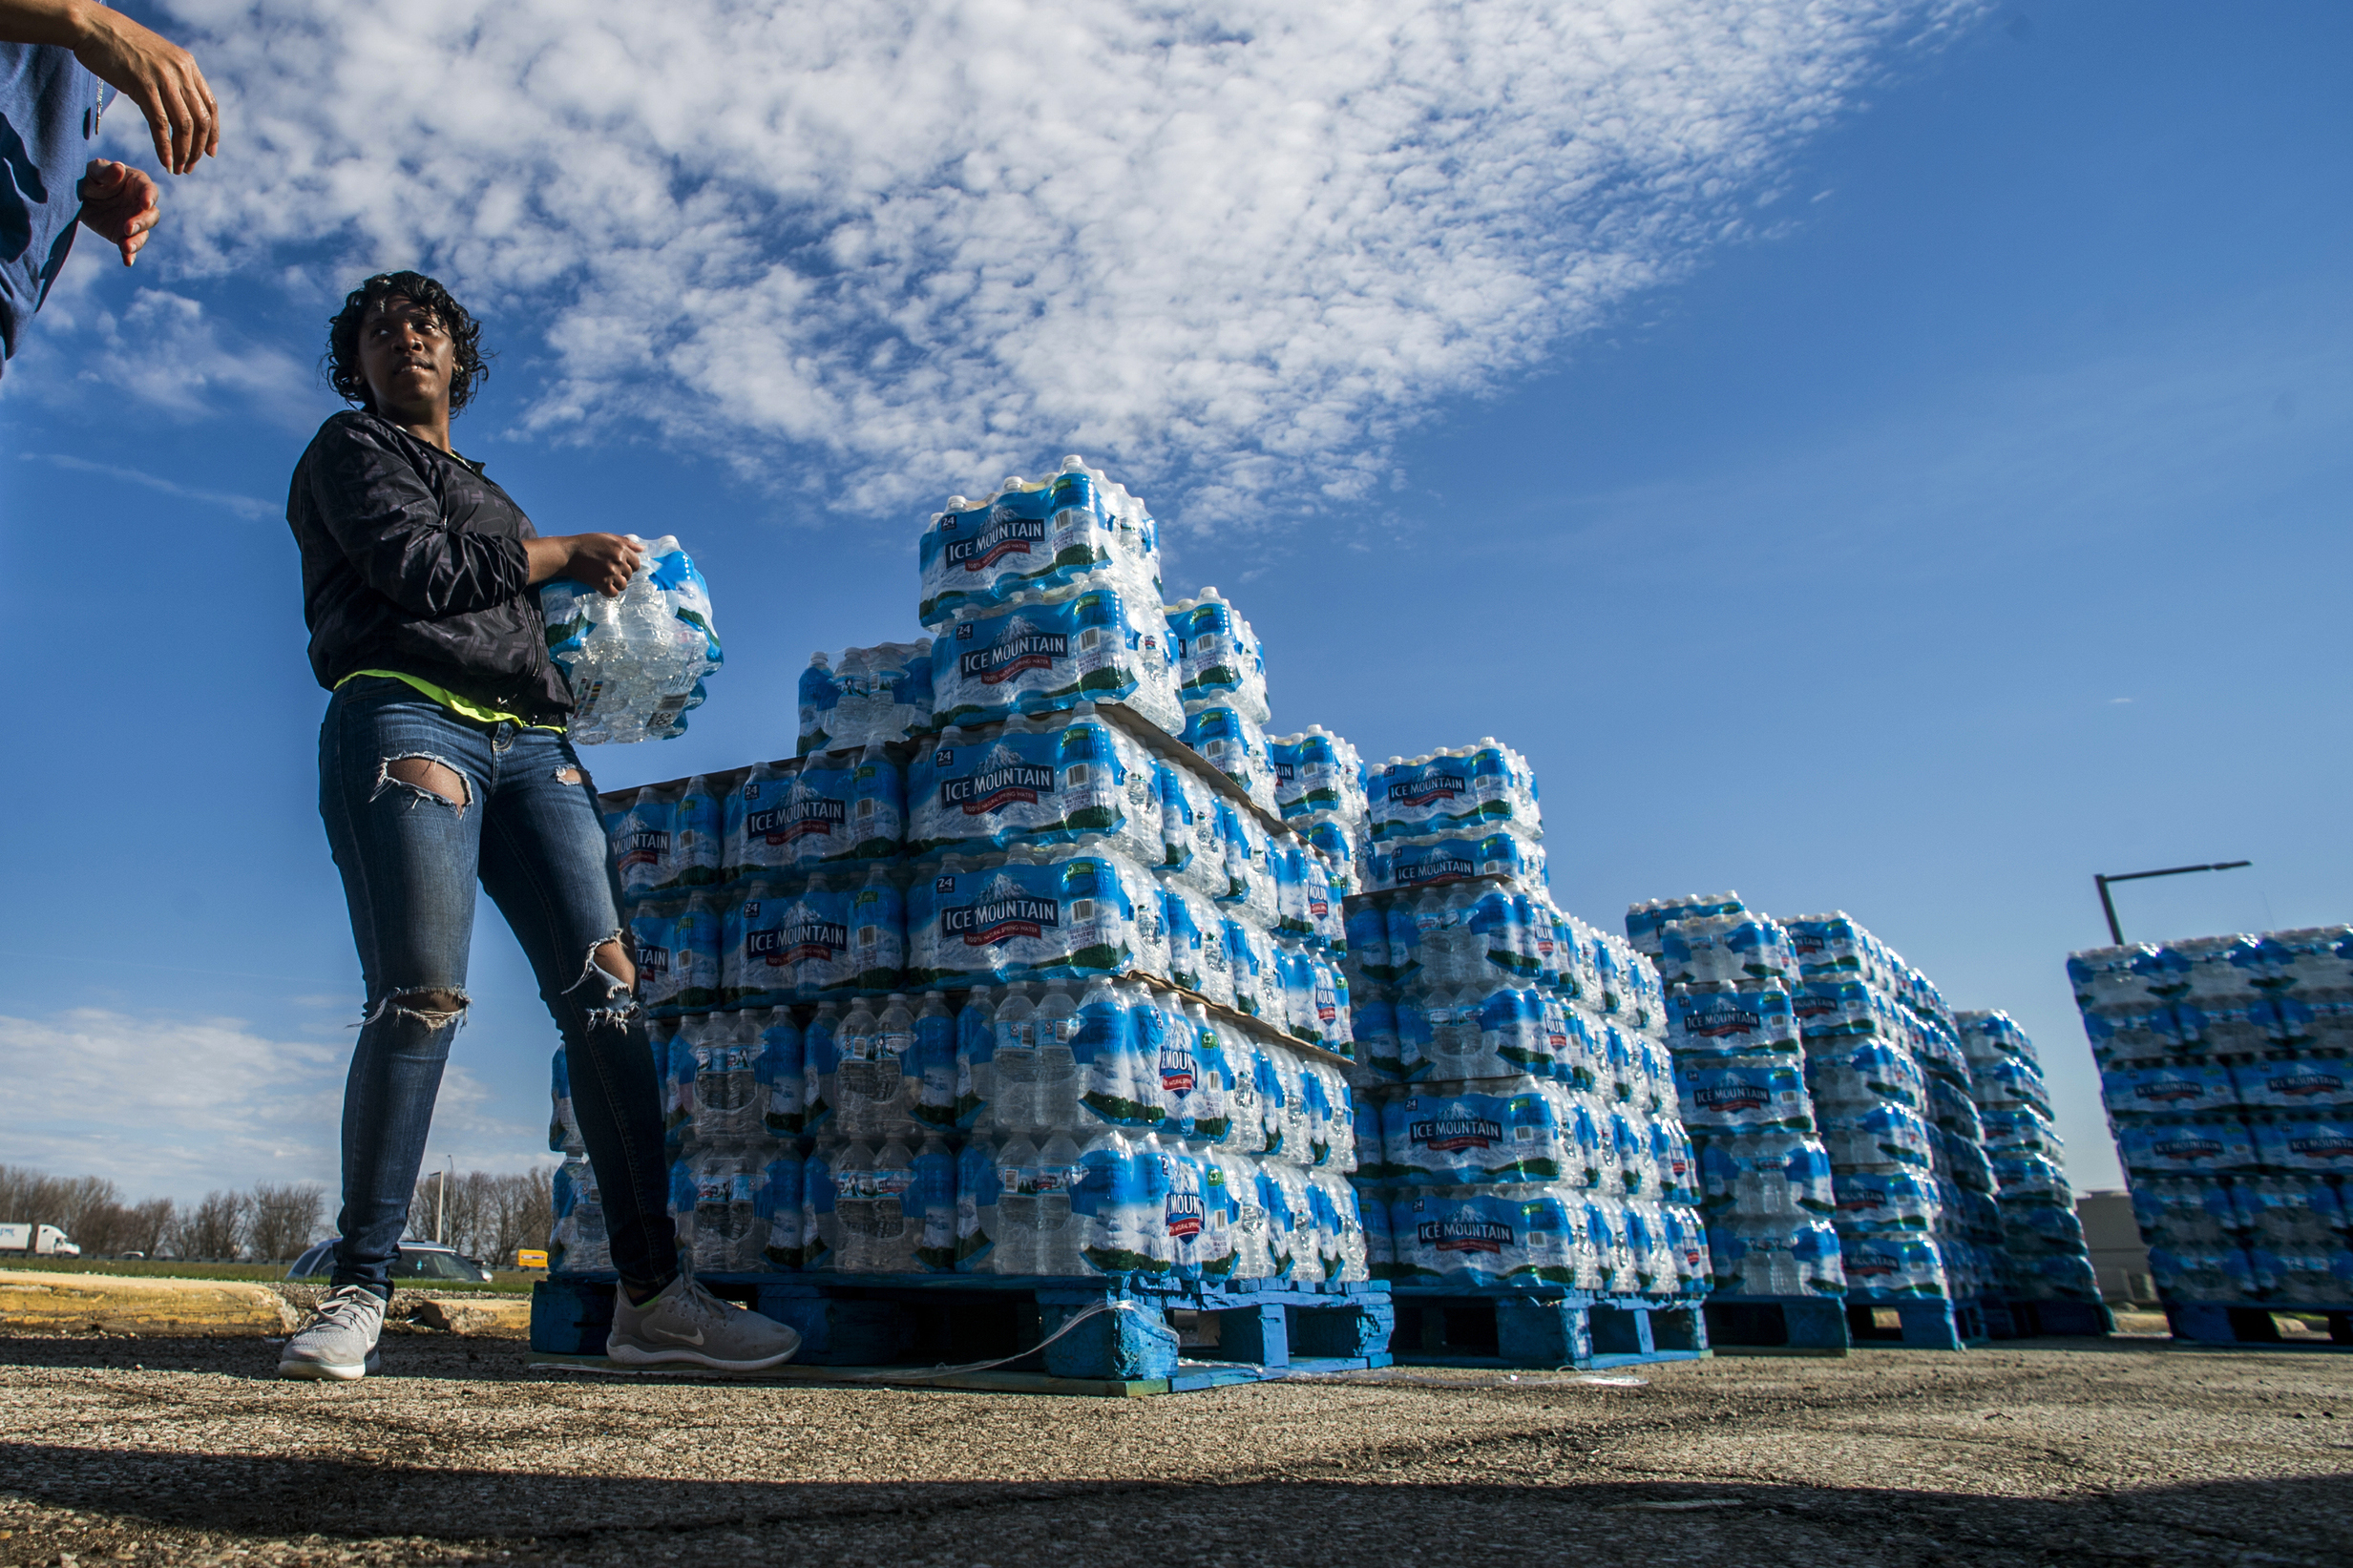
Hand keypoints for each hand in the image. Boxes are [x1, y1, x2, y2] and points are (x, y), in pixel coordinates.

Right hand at [69, 3, 218, 173]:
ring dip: (183, 152)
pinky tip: (165, 161)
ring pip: (183, 125)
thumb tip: (178, 107)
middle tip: (191, 167)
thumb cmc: (119, 44)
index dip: (213, 133)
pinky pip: (160, 124)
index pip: (210, 106)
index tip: (210, 153)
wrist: (92, 26)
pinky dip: (164, 147)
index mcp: (187, 65)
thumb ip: (171, 80)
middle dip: (198, 149)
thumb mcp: (155, 60)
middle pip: (200, 120)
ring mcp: (163, 78)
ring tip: (178, 169)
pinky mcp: (143, 85)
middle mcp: (180, 72)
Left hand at [76, 159, 156, 264]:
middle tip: (127, 228)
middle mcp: (139, 205)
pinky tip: (127, 261)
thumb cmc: (87, 177)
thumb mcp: (92, 170)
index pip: (150, 190)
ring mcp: (133, 222)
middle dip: (142, 223)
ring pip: (143, 234)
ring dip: (137, 242)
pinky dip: (130, 255)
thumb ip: (105, 171)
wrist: (75, 195)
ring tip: (125, 247)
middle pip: (151, 216)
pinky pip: (129, 247)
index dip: (149, 197)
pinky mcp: (122, 236)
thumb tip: (119, 168)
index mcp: (137, 184)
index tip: (145, 203)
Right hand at [562, 534, 644, 596]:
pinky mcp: (602, 583)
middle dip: (621, 574)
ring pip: (623, 585)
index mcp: (621, 550)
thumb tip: (642, 549)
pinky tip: (603, 585)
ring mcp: (611, 573)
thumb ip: (627, 543)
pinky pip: (614, 593)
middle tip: (608, 570)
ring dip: (616, 584)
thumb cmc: (587, 543)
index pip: (636, 564)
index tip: (619, 566)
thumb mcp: (607, 537)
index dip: (629, 566)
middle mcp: (618, 561)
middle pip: (629, 575)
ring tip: (605, 578)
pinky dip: (609, 591)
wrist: (568, 553)